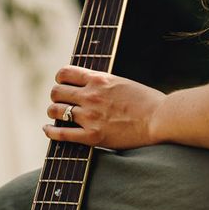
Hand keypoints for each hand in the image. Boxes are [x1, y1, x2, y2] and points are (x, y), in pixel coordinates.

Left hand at [44, 66, 164, 148]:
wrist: (160, 119)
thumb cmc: (148, 102)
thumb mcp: (122, 82)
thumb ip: (103, 82)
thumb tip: (89, 83)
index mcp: (99, 79)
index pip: (65, 73)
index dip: (60, 79)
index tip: (62, 84)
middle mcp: (91, 95)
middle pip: (56, 92)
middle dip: (56, 96)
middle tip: (60, 102)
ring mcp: (90, 116)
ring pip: (56, 110)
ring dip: (54, 112)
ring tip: (56, 115)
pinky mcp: (92, 136)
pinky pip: (61, 133)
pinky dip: (51, 131)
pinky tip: (48, 130)